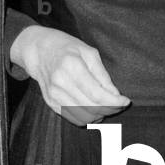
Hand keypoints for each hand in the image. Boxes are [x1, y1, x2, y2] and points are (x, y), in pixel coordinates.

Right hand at [11, 25, 130, 125]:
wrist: (39, 50)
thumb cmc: (66, 47)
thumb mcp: (88, 52)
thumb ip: (102, 74)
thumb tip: (115, 95)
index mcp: (72, 66)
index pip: (97, 94)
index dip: (114, 102)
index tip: (126, 101)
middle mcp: (60, 83)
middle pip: (91, 108)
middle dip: (110, 109)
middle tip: (119, 104)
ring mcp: (54, 95)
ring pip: (83, 117)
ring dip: (99, 115)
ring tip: (107, 106)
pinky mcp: (51, 103)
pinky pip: (72, 118)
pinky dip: (87, 118)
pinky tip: (94, 109)